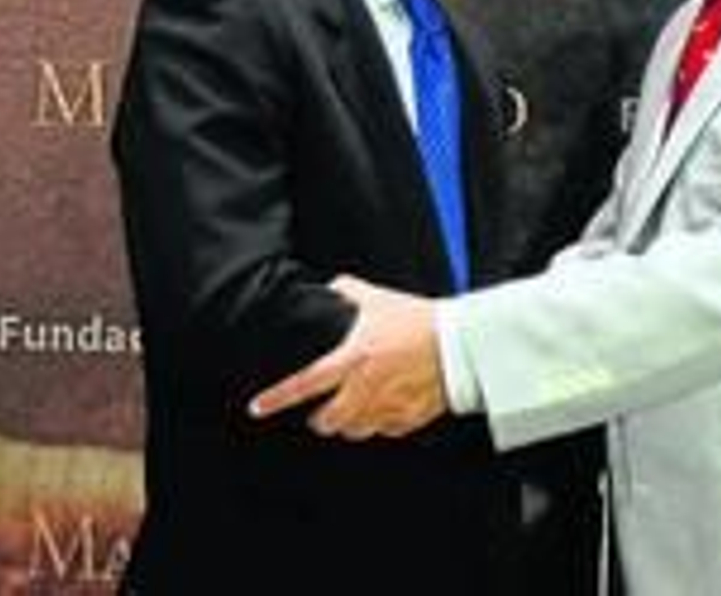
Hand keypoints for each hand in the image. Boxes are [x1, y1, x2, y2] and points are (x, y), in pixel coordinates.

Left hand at [247, 276, 448, 438]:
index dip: (277, 398)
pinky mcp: (408, 418)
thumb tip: (329, 288)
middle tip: (320, 413)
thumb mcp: (379, 298)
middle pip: (327, 420)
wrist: (463, 343)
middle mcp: (366, 387)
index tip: (257, 408)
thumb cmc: (420, 319)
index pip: (305, 383)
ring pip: (353, 431)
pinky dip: (380, 423)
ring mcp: (387, 406)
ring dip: (349, 424)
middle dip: (319, 419)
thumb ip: (348, 292)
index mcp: (354, 357)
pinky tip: (385, 408)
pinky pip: (384, 431)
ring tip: (354, 410)